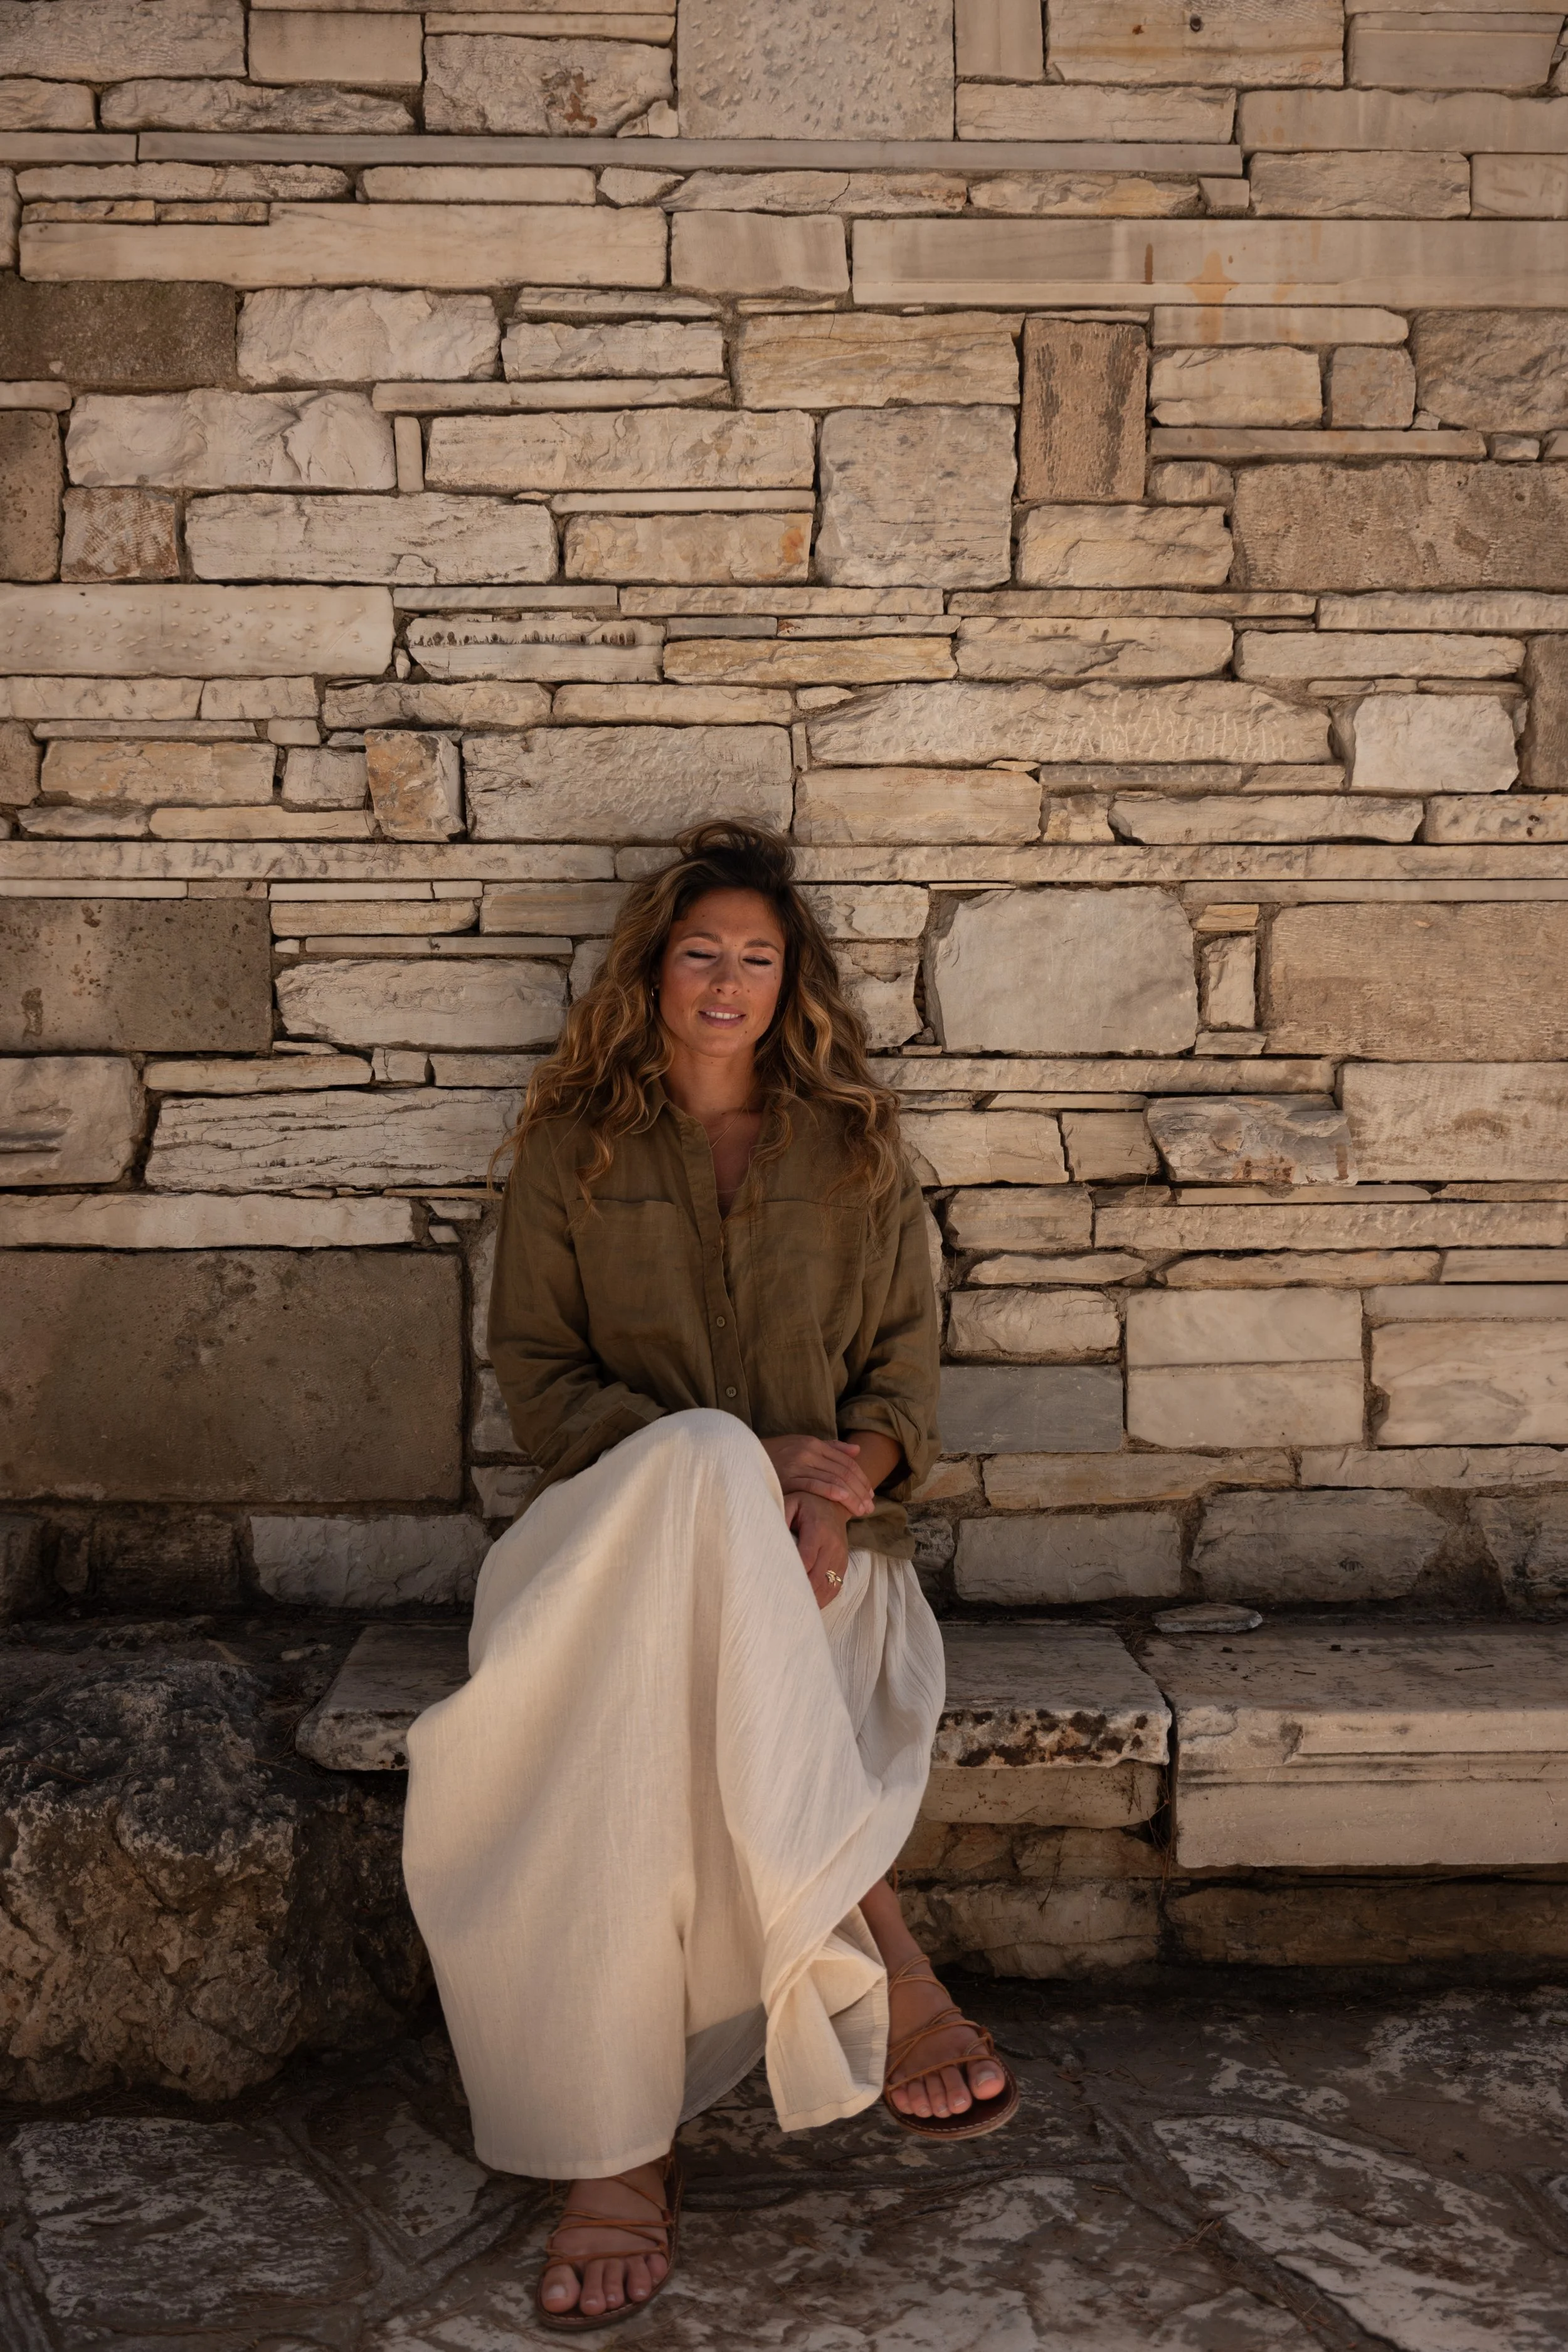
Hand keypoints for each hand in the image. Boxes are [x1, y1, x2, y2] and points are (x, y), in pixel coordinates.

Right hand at [761, 1434, 876, 1518]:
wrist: (742, 1458)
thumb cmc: (774, 1457)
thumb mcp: (800, 1446)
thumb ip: (829, 1448)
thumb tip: (856, 1450)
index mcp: (812, 1443)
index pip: (846, 1461)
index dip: (861, 1478)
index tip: (870, 1494)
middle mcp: (807, 1451)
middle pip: (843, 1471)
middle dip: (860, 1490)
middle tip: (870, 1507)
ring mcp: (797, 1463)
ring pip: (833, 1479)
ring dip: (851, 1496)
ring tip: (861, 1510)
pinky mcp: (787, 1477)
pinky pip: (814, 1484)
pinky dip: (831, 1491)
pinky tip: (843, 1500)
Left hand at [786, 1491, 849, 1609]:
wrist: (834, 1503)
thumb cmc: (806, 1504)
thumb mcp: (791, 1503)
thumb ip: (781, 1517)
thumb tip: (769, 1538)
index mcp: (818, 1529)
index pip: (806, 1559)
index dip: (793, 1574)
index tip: (777, 1586)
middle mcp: (832, 1545)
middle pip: (816, 1577)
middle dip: (800, 1592)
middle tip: (780, 1605)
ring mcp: (840, 1556)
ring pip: (827, 1586)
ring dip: (812, 1600)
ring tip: (793, 1610)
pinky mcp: (844, 1564)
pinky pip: (835, 1587)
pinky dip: (823, 1599)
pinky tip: (809, 1606)